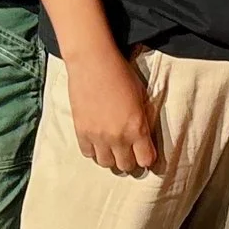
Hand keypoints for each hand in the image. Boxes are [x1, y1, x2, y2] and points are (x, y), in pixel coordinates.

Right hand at [66, 44, 158, 175]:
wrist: (93, 62)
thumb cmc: (120, 74)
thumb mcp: (141, 97)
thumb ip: (143, 120)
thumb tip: (144, 135)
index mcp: (137, 128)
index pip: (145, 160)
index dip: (146, 157)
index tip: (144, 152)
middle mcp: (118, 137)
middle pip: (126, 165)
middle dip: (129, 159)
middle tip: (128, 150)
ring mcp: (98, 136)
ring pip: (106, 163)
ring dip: (110, 157)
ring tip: (111, 146)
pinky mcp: (81, 132)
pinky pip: (88, 153)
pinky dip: (93, 150)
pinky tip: (97, 140)